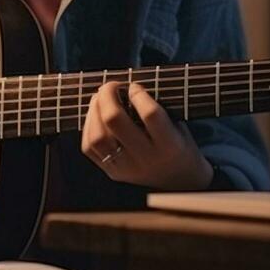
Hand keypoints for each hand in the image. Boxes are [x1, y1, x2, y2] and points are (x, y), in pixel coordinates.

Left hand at [81, 80, 213, 189]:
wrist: (181, 182)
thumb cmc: (180, 146)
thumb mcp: (178, 126)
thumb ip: (156, 108)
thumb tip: (127, 87)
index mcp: (170, 145)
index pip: (150, 114)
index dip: (138, 94)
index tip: (135, 86)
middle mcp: (146, 159)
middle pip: (115, 121)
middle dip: (108, 96)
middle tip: (111, 86)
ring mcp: (127, 169)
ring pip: (97, 136)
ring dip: (94, 111)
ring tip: (100, 99)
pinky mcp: (113, 173)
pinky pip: (89, 148)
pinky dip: (88, 127)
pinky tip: (95, 116)